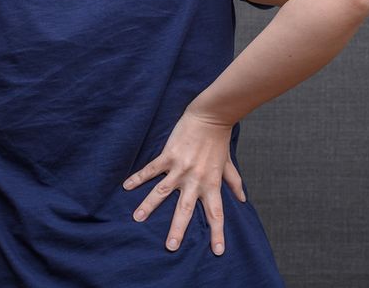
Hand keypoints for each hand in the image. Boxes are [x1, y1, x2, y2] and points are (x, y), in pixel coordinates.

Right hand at [122, 109, 246, 254]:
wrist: (210, 117)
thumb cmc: (219, 141)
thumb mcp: (228, 164)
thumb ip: (234, 182)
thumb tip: (242, 199)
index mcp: (212, 184)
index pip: (216, 214)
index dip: (218, 233)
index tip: (217, 251)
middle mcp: (195, 180)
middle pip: (186, 209)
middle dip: (178, 229)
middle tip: (170, 247)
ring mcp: (180, 168)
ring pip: (162, 191)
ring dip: (149, 206)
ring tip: (137, 218)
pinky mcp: (168, 156)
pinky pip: (151, 170)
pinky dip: (138, 178)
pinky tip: (126, 186)